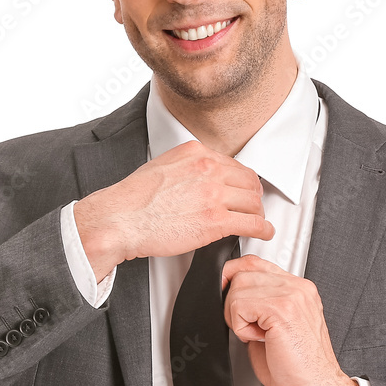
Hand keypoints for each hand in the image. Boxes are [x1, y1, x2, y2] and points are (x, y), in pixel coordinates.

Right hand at [73, 139, 274, 279]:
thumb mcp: (162, 166)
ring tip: (258, 221)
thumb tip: (198, 179)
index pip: (233, 164)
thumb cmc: (133, 199)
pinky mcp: (216, 220)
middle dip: (253, 196)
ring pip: (253, 202)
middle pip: (248, 181)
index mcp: (195, 153)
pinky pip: (252, 223)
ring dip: (258, 213)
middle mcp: (208, 168)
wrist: (121, 219)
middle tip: (253, 206)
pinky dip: (263, 229)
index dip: (241, 181)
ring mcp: (214, 194)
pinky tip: (264, 232)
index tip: (243, 189)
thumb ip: (186, 168)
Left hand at [221, 254, 360, 385]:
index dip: (235, 279)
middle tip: (250, 328)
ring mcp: (292, 295)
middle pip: (243, 271)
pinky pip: (239, 305)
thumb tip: (229, 297)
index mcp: (298, 289)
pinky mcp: (282, 308)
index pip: (255, 263)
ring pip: (238, 287)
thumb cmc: (298, 368)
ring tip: (258, 334)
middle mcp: (298, 287)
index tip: (232, 302)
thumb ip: (258, 306)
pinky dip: (241, 327)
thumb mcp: (274, 328)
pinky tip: (260, 339)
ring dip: (237, 315)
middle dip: (233, 302)